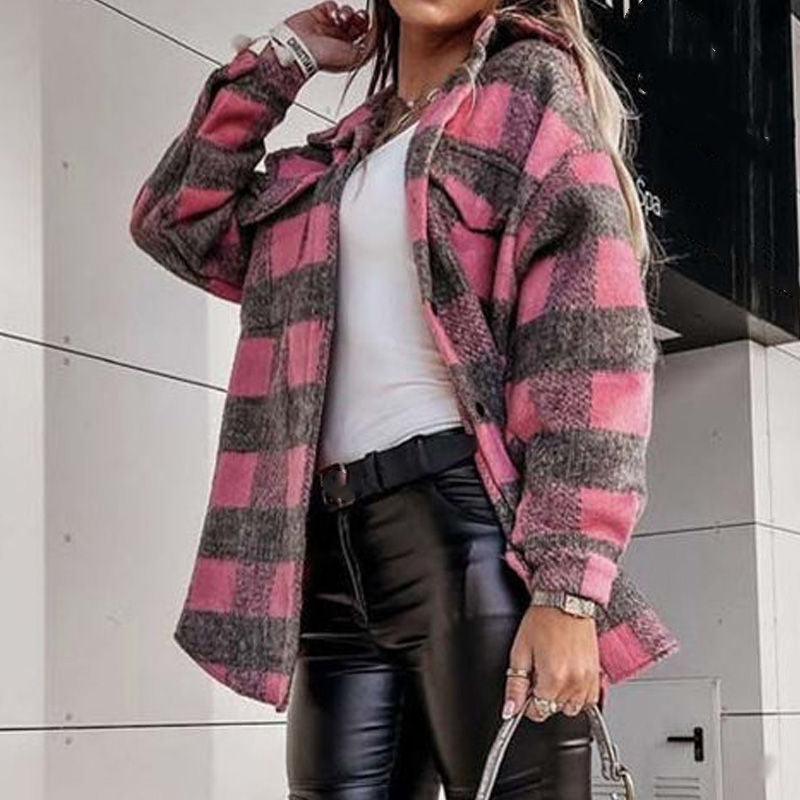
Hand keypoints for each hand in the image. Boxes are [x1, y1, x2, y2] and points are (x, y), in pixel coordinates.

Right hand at [283, 2, 376, 73]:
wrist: (300, 48)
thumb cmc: (323, 57)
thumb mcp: (355, 56)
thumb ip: (369, 45)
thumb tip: (376, 36)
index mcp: (349, 52)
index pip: (365, 37)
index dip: (371, 28)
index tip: (375, 21)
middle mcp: (340, 40)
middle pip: (356, 23)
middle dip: (360, 18)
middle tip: (359, 17)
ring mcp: (329, 27)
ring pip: (345, 13)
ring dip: (346, 12)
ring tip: (341, 18)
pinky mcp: (318, 16)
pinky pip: (331, 5)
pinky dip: (333, 7)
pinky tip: (331, 14)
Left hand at [503, 605, 600, 722]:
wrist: (565, 602)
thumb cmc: (542, 621)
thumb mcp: (520, 651)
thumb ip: (515, 685)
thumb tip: (510, 710)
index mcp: (553, 678)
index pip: (538, 711)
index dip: (528, 702)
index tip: (527, 688)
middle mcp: (574, 682)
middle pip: (554, 709)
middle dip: (543, 696)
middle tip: (539, 673)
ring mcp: (588, 680)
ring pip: (572, 708)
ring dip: (560, 697)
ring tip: (553, 673)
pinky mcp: (597, 675)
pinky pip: (589, 700)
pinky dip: (578, 695)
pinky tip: (567, 676)